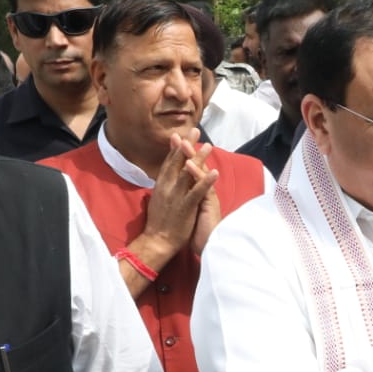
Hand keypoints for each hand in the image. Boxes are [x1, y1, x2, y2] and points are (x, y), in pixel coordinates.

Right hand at [139, 132, 216, 265]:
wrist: (157, 241)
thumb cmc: (158, 224)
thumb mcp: (157, 201)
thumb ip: (162, 189)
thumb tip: (163, 181)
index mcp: (161, 185)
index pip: (169, 162)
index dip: (176, 148)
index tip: (181, 135)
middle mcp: (167, 187)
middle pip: (178, 161)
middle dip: (187, 145)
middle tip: (195, 130)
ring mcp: (176, 196)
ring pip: (188, 173)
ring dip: (199, 158)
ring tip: (208, 146)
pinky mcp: (185, 207)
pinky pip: (197, 191)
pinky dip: (206, 181)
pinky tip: (215, 172)